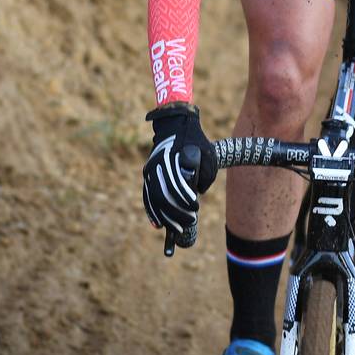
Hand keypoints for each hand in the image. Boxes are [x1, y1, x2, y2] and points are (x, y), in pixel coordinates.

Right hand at [141, 103, 216, 247]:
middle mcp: (157, 167)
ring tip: (175, 229)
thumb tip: (198, 192)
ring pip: (154, 199)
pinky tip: (158, 224)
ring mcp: (150, 171)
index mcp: (171, 160)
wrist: (176, 125)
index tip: (196, 207)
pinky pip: (148, 196)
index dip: (185, 199)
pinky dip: (152, 212)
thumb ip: (205, 175)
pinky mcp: (148, 174)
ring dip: (165, 216)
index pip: (175, 185)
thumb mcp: (207, 155)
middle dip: (175, 213)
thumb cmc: (195, 141)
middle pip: (163, 196)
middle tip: (189, 223)